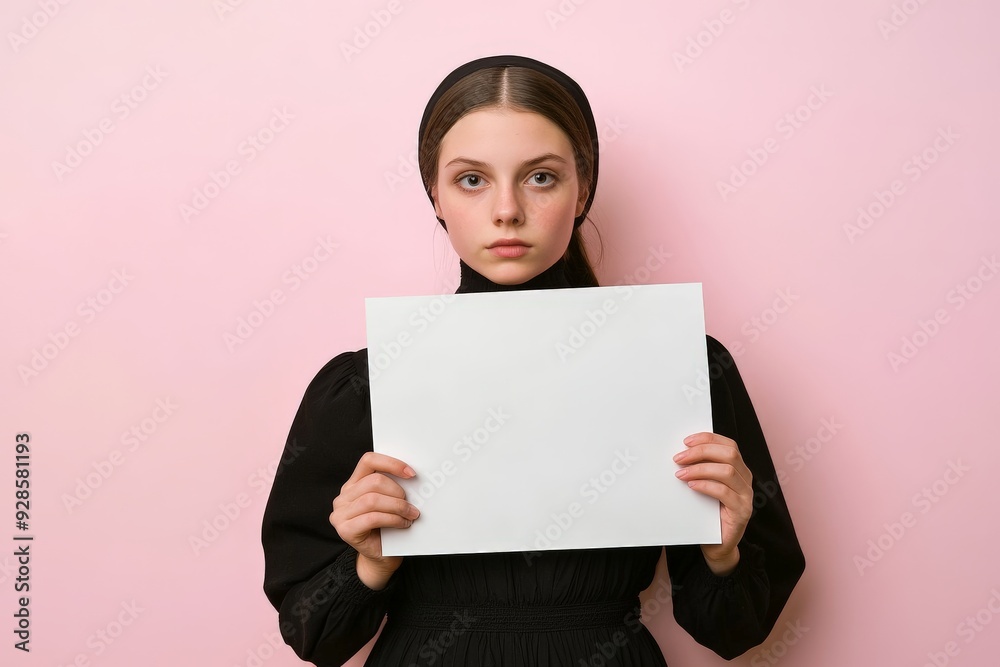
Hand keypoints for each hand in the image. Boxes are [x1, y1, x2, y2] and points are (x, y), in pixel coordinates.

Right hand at [330, 452, 419, 588]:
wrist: (381, 557)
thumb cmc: (388, 527)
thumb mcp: (389, 502)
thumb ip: (392, 487)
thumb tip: (412, 475)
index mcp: (353, 484)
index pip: (369, 460)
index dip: (391, 463)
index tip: (411, 473)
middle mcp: (343, 496)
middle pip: (373, 481)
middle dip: (397, 491)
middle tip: (411, 504)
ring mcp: (340, 513)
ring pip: (372, 499)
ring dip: (398, 506)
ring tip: (411, 514)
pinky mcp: (345, 530)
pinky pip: (372, 518)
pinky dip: (393, 519)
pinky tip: (404, 524)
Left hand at [673, 432, 752, 575]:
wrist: (716, 544)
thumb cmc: (707, 512)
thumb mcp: (704, 485)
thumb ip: (700, 469)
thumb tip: (680, 453)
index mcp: (739, 469)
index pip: (729, 445)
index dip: (708, 439)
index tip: (686, 441)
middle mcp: (746, 479)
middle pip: (729, 454)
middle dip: (701, 452)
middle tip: (679, 458)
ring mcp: (746, 496)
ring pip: (727, 471)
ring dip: (700, 469)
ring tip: (680, 474)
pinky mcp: (742, 512)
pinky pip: (724, 492)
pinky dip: (705, 485)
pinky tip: (691, 486)